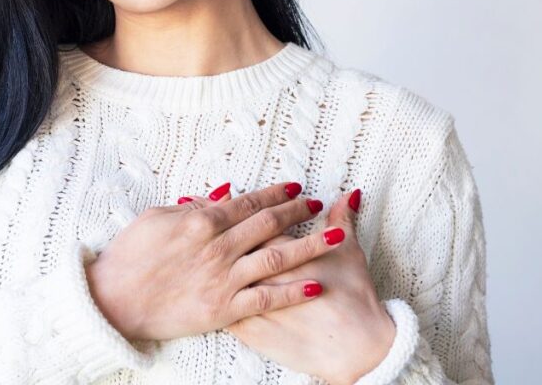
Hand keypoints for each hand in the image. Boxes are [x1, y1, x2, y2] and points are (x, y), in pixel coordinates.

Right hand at [84, 180, 347, 342]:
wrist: (114, 300)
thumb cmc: (130, 255)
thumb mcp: (157, 217)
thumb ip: (193, 206)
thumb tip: (223, 192)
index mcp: (202, 221)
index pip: (249, 202)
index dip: (275, 193)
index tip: (295, 188)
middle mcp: (219, 247)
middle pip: (268, 224)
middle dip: (298, 213)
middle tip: (317, 206)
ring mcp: (223, 278)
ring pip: (276, 257)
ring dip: (309, 246)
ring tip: (336, 238)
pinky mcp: (224, 309)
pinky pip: (266, 298)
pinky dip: (292, 291)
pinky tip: (316, 285)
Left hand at [175, 187, 396, 384]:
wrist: (355, 348)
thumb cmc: (354, 299)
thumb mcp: (350, 254)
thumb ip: (343, 220)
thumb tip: (349, 194)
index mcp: (279, 250)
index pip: (251, 221)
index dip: (234, 205)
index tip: (219, 193)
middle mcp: (259, 273)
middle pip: (227, 242)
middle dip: (208, 223)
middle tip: (192, 205)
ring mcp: (250, 302)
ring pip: (216, 272)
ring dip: (199, 253)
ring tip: (186, 239)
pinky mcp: (248, 327)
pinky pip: (217, 306)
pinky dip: (205, 289)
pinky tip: (194, 281)